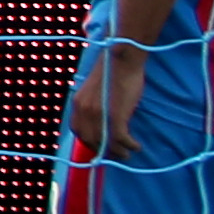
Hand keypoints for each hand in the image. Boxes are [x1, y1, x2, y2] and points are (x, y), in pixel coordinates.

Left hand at [66, 41, 143, 160]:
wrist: (122, 59)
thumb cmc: (113, 71)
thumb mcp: (95, 90)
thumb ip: (93, 105)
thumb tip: (101, 120)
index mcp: (78, 103)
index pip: (77, 130)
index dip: (88, 141)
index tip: (99, 146)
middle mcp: (84, 110)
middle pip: (90, 140)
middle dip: (102, 150)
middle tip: (115, 154)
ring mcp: (98, 114)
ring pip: (105, 142)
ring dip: (118, 151)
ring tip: (127, 153)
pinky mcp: (115, 116)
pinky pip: (121, 139)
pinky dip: (129, 145)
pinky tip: (136, 145)